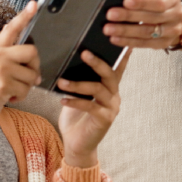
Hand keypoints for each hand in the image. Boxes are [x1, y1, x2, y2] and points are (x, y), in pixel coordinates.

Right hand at [0, 1, 40, 126]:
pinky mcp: (3, 83)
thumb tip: (26, 47)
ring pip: (32, 75)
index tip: (34, 4)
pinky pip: (26, 89)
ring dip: (26, 87)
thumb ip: (8, 54)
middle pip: (32, 51)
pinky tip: (9, 97)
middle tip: (26, 78)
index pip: (12, 28)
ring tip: (11, 90)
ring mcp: (0, 68)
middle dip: (34, 68)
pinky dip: (21, 97)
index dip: (25, 16)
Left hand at [56, 50, 129, 167]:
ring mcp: (111, 107)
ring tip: (62, 81)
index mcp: (109, 86)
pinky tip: (62, 100)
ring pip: (98, 89)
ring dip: (78, 84)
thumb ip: (79, 78)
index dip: (120, 53)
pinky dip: (76, 101)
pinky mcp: (105, 119)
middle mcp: (114, 94)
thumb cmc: (76, 117)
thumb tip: (67, 57)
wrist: (77, 144)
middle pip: (110, 73)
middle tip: (84, 52)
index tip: (118, 38)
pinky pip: (91, 106)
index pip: (116, 66)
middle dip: (97, 62)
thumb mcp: (77, 93)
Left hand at [103, 0, 181, 49]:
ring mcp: (170, 32)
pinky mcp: (163, 44)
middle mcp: (174, 16)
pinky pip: (144, 44)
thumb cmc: (162, 3)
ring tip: (109, 29)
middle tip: (110, 15)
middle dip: (128, 16)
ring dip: (125, 31)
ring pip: (146, 33)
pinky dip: (128, 41)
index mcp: (173, 0)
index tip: (125, 1)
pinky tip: (115, 39)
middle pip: (150, 18)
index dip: (142, 3)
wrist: (177, 21)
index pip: (158, 3)